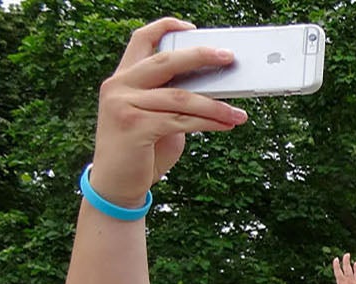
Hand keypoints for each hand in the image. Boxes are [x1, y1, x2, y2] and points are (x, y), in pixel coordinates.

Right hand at [88, 18, 247, 207]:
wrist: (116, 186)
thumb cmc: (141, 150)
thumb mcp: (156, 117)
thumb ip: (173, 100)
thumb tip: (215, 89)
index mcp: (123, 79)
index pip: (141, 40)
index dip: (166, 27)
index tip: (192, 27)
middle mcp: (118, 87)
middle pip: (165, 62)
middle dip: (201, 56)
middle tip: (229, 57)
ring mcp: (123, 106)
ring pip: (180, 97)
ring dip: (216, 105)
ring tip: (239, 113)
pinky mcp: (133, 127)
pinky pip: (181, 121)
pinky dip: (209, 122)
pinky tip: (227, 125)